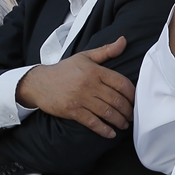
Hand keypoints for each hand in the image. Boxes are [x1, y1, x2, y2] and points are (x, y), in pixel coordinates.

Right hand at [15, 36, 133, 137]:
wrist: (38, 83)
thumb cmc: (64, 70)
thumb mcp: (85, 57)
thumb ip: (106, 51)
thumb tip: (124, 40)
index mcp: (95, 71)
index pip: (121, 83)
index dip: (132, 94)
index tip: (136, 101)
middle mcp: (89, 84)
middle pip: (116, 100)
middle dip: (128, 111)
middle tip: (132, 116)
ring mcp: (80, 98)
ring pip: (107, 112)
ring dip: (119, 121)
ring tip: (124, 124)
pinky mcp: (72, 110)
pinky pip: (92, 122)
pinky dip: (103, 129)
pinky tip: (110, 133)